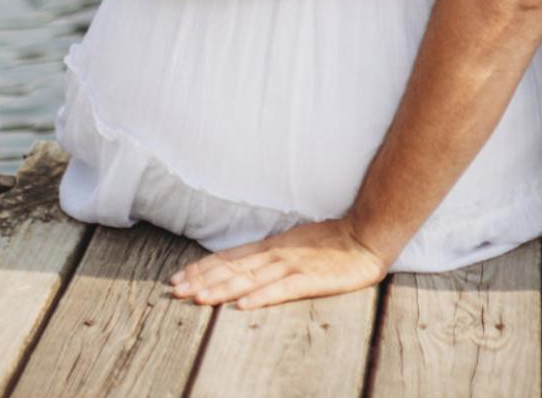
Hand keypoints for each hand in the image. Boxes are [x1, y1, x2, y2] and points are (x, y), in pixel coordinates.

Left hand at [168, 217, 388, 308]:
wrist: (365, 235)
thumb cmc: (331, 242)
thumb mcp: (294, 243)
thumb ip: (269, 254)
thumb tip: (242, 266)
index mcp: (271, 246)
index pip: (230, 256)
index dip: (203, 268)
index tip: (179, 278)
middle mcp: (276, 254)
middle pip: (233, 268)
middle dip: (202, 280)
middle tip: (176, 291)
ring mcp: (292, 265)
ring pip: (250, 279)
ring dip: (222, 289)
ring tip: (198, 298)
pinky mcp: (310, 279)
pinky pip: (282, 290)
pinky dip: (261, 297)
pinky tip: (243, 305)